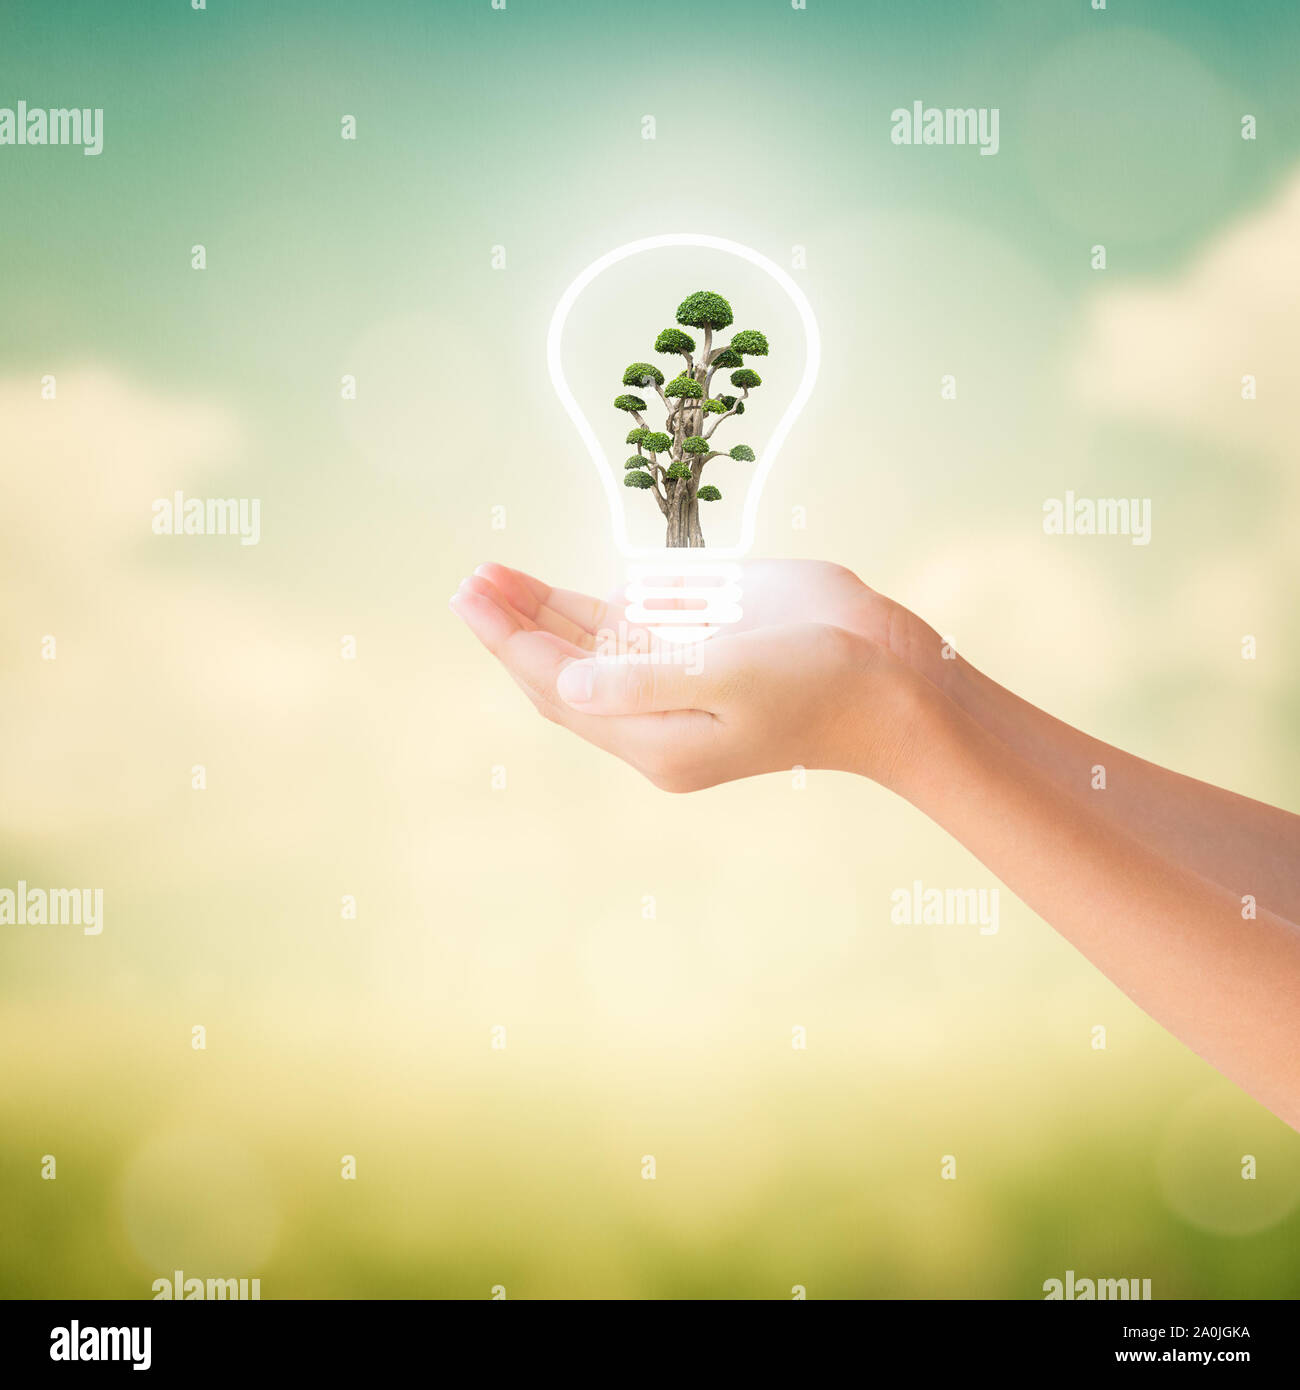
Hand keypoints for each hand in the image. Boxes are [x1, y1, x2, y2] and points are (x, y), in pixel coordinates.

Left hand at [450, 563, 927, 792]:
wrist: (894, 681)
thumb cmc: (822, 680)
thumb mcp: (731, 678)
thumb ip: (644, 678)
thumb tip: (568, 678)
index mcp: (656, 740)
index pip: (560, 689)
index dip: (512, 642)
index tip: (473, 596)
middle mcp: (655, 718)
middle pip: (562, 673)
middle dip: (513, 626)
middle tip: (469, 580)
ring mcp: (676, 684)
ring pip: (589, 652)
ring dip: (541, 615)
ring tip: (493, 578)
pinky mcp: (701, 654)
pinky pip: (627, 637)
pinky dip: (587, 613)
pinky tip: (555, 594)